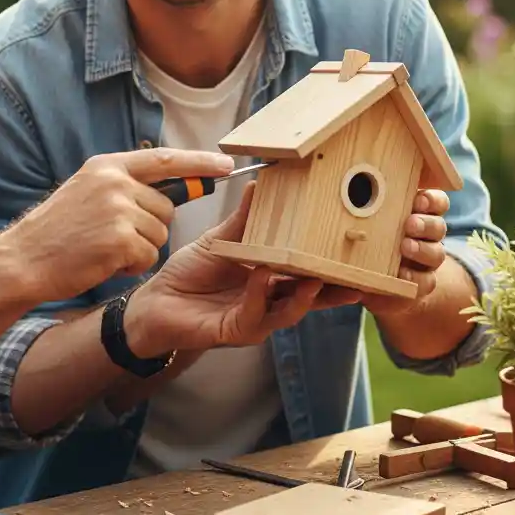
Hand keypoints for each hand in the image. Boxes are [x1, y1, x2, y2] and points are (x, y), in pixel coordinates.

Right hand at [4, 147, 233, 304]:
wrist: (23, 260)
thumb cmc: (57, 231)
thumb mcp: (88, 191)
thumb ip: (127, 185)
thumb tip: (178, 187)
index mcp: (108, 166)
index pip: (166, 159)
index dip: (200, 163)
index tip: (227, 164)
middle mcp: (115, 183)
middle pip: (166, 207)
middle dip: (151, 227)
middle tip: (113, 236)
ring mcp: (118, 210)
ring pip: (160, 234)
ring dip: (140, 248)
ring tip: (103, 248)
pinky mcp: (119, 240)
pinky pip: (148, 256)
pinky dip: (131, 265)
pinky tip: (103, 262)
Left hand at [123, 183, 361, 356]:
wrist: (157, 300)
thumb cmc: (189, 273)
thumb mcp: (221, 241)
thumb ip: (244, 220)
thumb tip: (260, 184)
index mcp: (270, 280)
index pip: (309, 273)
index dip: (332, 267)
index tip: (356, 255)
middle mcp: (269, 301)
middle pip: (311, 297)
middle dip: (335, 289)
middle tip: (357, 276)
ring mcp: (255, 319)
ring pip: (289, 311)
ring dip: (304, 295)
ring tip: (315, 277)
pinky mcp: (235, 330)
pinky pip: (254, 314)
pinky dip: (260, 294)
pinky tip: (262, 275)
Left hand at [360, 188, 449, 318]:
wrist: (377, 283)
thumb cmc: (367, 244)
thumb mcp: (364, 225)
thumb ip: (361, 212)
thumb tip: (340, 199)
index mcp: (418, 214)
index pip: (436, 202)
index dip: (431, 200)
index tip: (417, 199)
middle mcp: (427, 236)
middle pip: (438, 226)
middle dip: (425, 223)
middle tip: (409, 224)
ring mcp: (427, 261)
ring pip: (437, 253)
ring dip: (422, 249)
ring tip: (405, 246)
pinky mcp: (422, 284)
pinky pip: (427, 281)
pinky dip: (415, 277)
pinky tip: (401, 274)